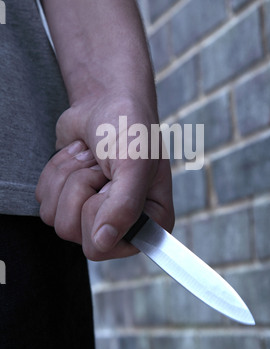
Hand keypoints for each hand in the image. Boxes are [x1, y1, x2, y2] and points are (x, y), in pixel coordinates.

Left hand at [36, 93, 174, 260]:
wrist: (107, 102)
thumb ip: (124, 206)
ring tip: (92, 159)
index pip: (105, 246)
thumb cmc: (130, 128)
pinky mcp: (68, 200)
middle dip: (81, 187)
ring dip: (68, 176)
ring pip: (53, 216)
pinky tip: (79, 157)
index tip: (112, 182)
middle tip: (102, 166)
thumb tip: (104, 242)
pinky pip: (43, 199)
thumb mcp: (134, 163)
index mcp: (147, 223)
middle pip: (72, 231)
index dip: (99, 211)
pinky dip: (56, 171)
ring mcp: (91, 214)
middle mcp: (120, 225)